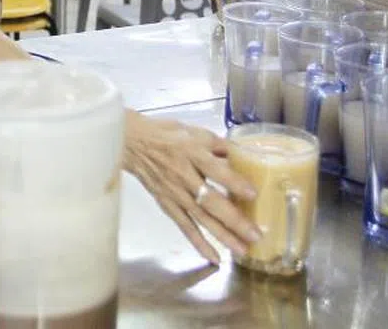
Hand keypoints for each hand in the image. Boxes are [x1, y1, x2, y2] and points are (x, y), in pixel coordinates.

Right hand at [123, 113, 260, 264]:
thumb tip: (245, 155)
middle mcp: (183, 175)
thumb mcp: (194, 131)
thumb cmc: (165, 135)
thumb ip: (219, 145)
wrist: (132, 144)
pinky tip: (214, 257)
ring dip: (221, 235)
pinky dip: (198, 243)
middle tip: (255, 235)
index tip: (252, 194)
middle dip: (233, 219)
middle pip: (209, 200)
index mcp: (191, 153)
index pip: (214, 169)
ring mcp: (174, 193)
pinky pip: (184, 226)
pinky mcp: (167, 204)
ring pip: (200, 218)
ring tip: (242, 250)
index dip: (232, 182)